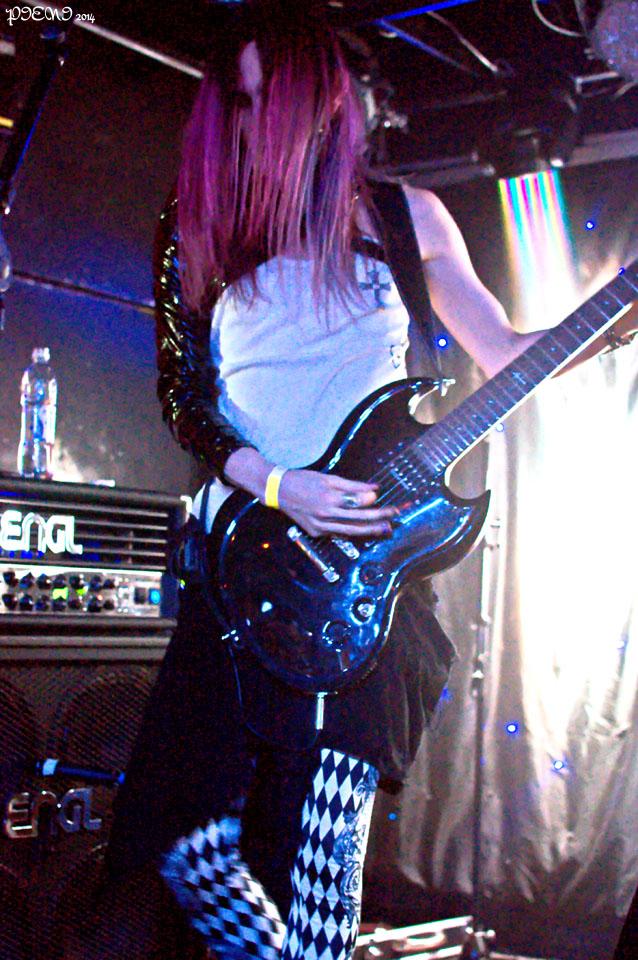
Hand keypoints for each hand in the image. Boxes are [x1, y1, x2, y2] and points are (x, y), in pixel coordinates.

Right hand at [278, 469, 395, 537]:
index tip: (385, 499)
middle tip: (393, 515)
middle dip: (378, 518)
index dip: (373, 501)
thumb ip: (352, 485)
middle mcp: (326, 515)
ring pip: (351, 531)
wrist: (278, 491)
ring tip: (385, 528)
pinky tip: (365, 531)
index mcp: (329, 498)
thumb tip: (374, 488)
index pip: (358, 503)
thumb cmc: (303, 480)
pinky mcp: (316, 532)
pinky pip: (338, 533)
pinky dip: (352, 532)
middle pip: (358, 519)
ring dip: (370, 530)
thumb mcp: (328, 478)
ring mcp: (320, 526)